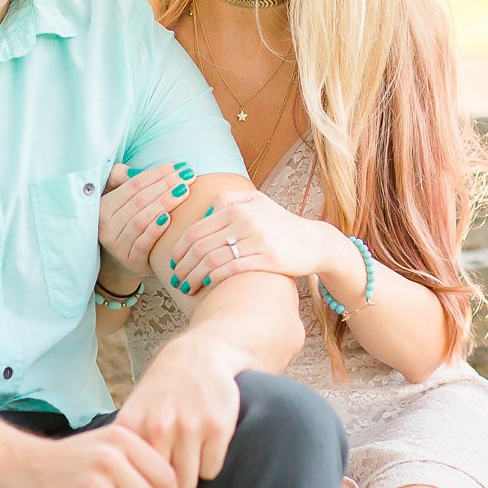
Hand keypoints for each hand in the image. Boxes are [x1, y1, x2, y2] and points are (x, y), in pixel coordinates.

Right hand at [99, 161, 196, 277]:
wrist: (129, 258)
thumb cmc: (129, 221)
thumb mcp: (121, 198)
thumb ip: (122, 179)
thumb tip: (134, 171)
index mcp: (103, 206)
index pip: (133, 185)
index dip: (156, 174)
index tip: (178, 166)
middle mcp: (106, 226)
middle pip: (139, 200)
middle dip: (165, 185)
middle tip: (188, 176)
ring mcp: (117, 245)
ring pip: (141, 219)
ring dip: (164, 203)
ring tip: (184, 191)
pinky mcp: (130, 261)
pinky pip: (142, 243)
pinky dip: (155, 229)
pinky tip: (169, 219)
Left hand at [115, 335, 243, 487]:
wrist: (198, 355)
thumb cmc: (163, 391)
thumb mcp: (134, 410)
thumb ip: (126, 447)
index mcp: (134, 425)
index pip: (132, 481)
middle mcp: (159, 426)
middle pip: (161, 487)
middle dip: (166, 487)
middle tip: (171, 474)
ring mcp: (189, 426)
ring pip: (188, 484)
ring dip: (189, 476)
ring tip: (188, 457)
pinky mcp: (217, 427)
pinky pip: (211, 470)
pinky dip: (209, 465)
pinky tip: (205, 446)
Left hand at [167, 189, 338, 298]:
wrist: (314, 242)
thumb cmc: (281, 224)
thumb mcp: (257, 201)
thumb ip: (230, 199)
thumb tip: (205, 210)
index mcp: (237, 208)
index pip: (196, 230)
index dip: (179, 249)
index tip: (173, 262)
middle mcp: (244, 221)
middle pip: (200, 246)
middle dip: (183, 266)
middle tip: (176, 279)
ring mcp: (256, 240)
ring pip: (212, 260)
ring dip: (194, 276)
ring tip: (187, 287)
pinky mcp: (268, 259)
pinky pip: (232, 269)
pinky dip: (214, 278)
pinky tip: (207, 285)